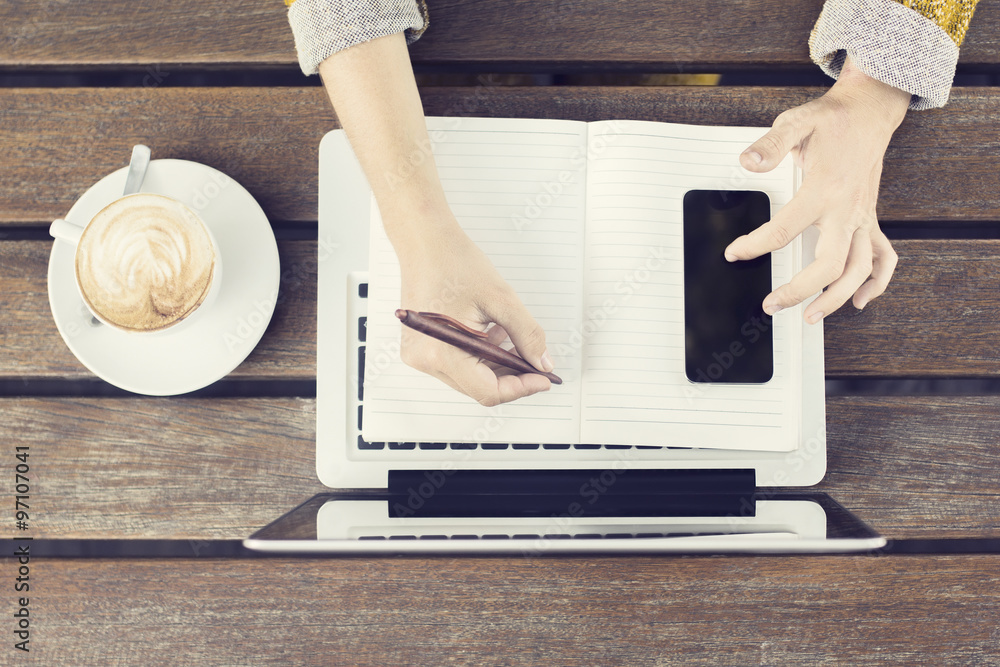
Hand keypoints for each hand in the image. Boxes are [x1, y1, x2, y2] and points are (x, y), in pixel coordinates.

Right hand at [392, 215, 553, 405]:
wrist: (425, 242)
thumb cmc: (455, 263)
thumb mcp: (502, 299)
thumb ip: (527, 335)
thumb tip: (542, 364)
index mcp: (442, 352)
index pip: (488, 391)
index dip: (520, 388)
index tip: (542, 378)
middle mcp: (425, 360)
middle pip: (478, 387)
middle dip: (511, 376)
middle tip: (535, 362)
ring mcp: (419, 354)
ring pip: (468, 378)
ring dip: (495, 365)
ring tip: (510, 339)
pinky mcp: (420, 347)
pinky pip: (456, 364)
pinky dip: (478, 356)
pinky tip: (491, 334)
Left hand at [725, 56, 911, 321]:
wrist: (870, 112)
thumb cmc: (832, 120)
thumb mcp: (797, 122)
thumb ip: (770, 145)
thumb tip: (748, 162)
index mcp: (824, 189)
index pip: (784, 228)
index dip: (754, 245)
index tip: (734, 254)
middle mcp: (847, 209)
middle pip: (829, 264)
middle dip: (799, 290)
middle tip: (771, 305)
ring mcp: (861, 217)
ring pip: (858, 270)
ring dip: (836, 298)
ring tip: (810, 316)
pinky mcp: (869, 219)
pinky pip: (882, 258)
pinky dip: (876, 283)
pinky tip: (858, 300)